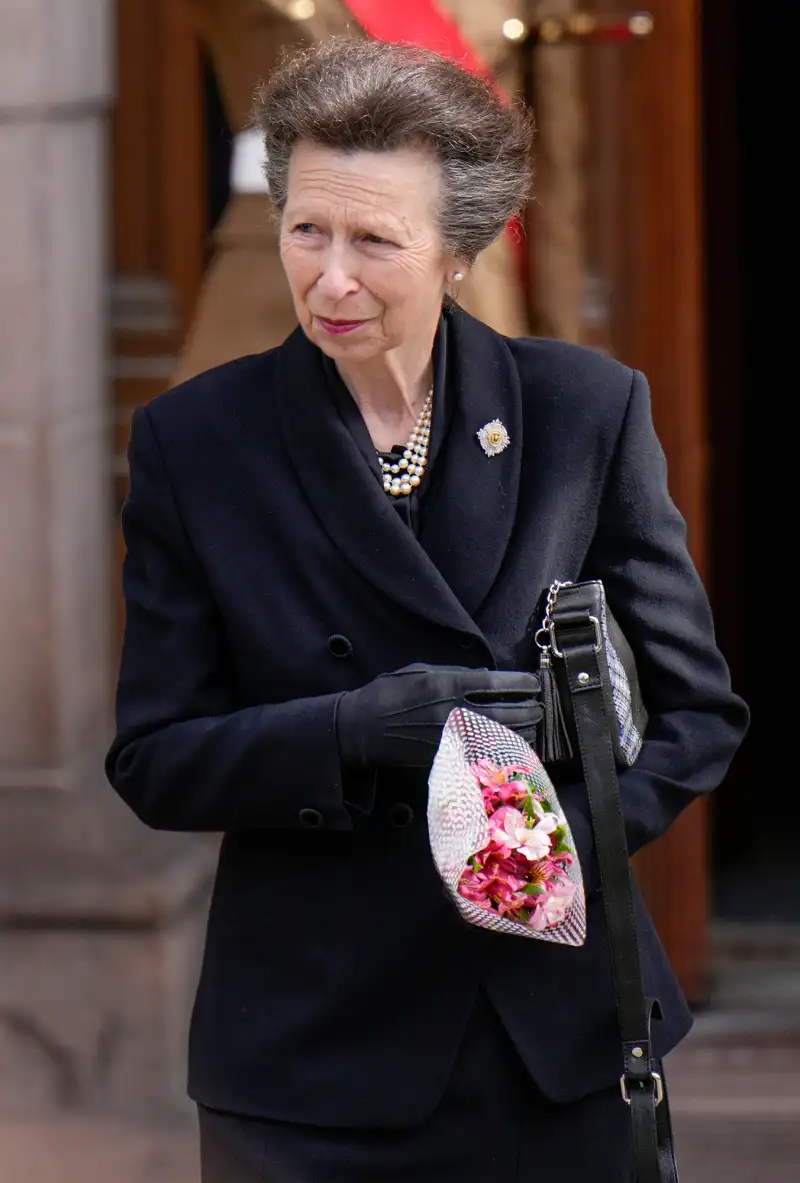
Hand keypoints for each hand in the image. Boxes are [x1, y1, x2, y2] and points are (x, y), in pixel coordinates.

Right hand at [336, 663, 541, 770]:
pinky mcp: (446, 756)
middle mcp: (454, 711)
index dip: (520, 683)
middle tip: (540, 708)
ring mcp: (452, 737)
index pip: (496, 683)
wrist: (361, 728)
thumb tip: (485, 675)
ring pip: (498, 736)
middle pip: (505, 711)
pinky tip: (512, 746)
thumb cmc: (388, 693)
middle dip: (528, 710)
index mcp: (448, 685)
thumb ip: (454, 672)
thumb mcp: (420, 671)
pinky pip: (483, 752)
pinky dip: (501, 748)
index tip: (533, 683)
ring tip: (533, 727)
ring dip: (521, 731)